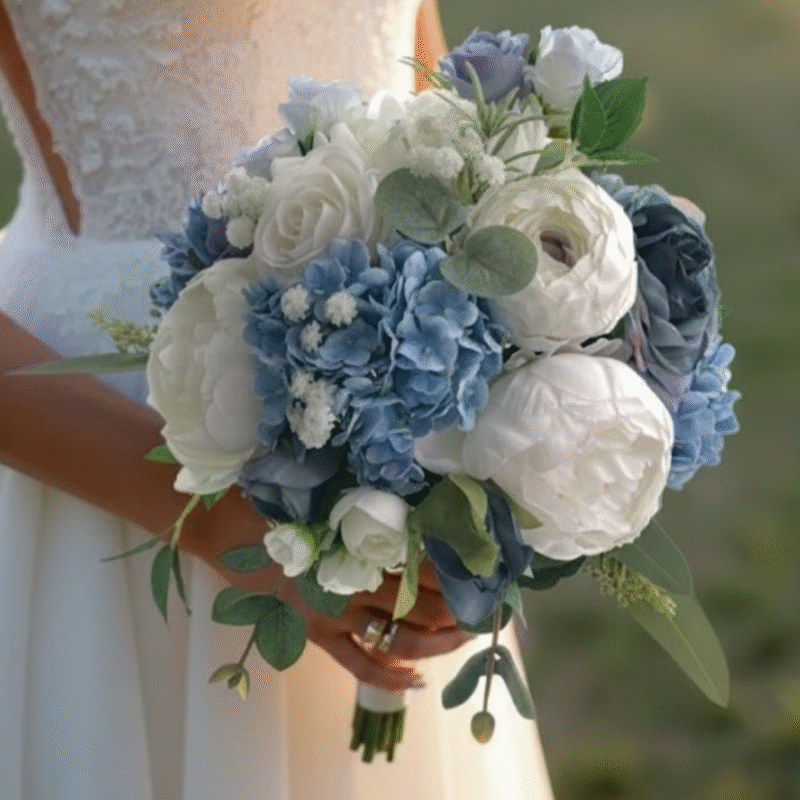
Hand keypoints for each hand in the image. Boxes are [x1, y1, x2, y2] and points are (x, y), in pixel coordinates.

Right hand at [185, 491, 472, 691]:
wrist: (221, 524)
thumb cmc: (274, 496)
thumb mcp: (326, 488)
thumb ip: (370, 499)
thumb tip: (421, 493)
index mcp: (357, 548)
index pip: (424, 567)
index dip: (459, 570)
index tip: (486, 566)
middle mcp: (351, 589)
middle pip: (421, 608)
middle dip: (460, 609)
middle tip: (486, 602)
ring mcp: (333, 617)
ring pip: (398, 641)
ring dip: (438, 643)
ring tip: (467, 637)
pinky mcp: (315, 634)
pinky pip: (357, 667)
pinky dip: (389, 679)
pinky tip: (417, 682)